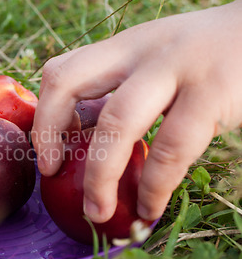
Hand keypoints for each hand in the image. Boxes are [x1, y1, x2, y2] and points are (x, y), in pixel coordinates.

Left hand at [32, 0, 241, 222]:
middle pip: (68, 83)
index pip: (61, 71)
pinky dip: (155, 187)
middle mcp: (140, 51)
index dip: (44, 114)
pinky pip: (170, 149)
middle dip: (49, 133)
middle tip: (51, 172)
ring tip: (96, 212)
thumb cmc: (205, 56)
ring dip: (100, 176)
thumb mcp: (155, 58)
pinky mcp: (213, 93)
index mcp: (122, 46)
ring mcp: (176, 69)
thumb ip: (123, 86)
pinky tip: (150, 208)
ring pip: (117, 124)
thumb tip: (85, 136)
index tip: (49, 152)